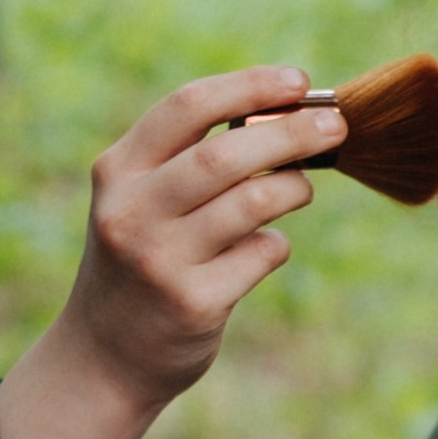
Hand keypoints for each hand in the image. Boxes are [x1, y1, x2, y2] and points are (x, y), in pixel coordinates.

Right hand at [0, 66, 342, 438]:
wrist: (103, 357)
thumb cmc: (141, 262)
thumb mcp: (140, 203)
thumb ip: (189, 162)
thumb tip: (287, 116)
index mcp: (117, 171)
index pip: (188, 106)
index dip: (250, 86)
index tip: (299, 81)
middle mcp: (131, 212)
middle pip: (226, 152)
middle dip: (291, 132)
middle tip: (334, 125)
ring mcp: (160, 260)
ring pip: (253, 201)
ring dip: (292, 187)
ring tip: (302, 189)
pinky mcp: (193, 304)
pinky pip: (261, 255)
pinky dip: (275, 245)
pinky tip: (264, 249)